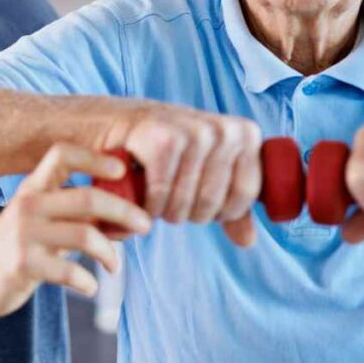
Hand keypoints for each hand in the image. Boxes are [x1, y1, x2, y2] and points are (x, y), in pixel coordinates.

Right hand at [0, 143, 151, 319]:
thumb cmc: (22, 247)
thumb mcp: (44, 221)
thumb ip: (77, 214)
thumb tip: (129, 218)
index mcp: (35, 186)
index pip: (62, 154)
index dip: (94, 157)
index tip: (121, 169)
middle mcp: (29, 204)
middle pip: (88, 197)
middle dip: (125, 211)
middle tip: (145, 225)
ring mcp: (25, 234)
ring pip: (85, 235)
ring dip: (110, 253)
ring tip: (115, 265)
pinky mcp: (23, 264)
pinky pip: (70, 271)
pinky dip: (88, 281)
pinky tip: (90, 286)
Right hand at [104, 101, 263, 247]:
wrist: (116, 121)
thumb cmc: (167, 149)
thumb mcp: (206, 172)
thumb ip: (230, 204)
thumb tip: (248, 241)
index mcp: (245, 133)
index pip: (246, 194)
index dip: (223, 212)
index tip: (204, 203)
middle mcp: (223, 129)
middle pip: (212, 202)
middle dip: (190, 212)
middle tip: (174, 198)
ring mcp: (193, 131)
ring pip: (185, 201)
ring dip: (167, 211)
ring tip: (159, 196)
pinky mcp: (161, 139)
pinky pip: (160, 194)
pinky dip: (149, 204)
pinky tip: (144, 194)